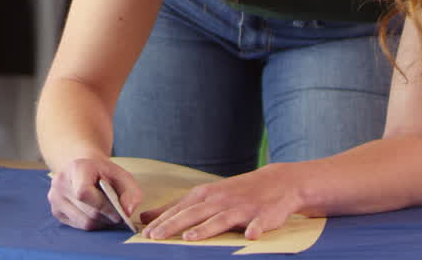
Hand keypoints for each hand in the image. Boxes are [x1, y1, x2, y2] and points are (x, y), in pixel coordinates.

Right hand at [47, 157, 142, 230]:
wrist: (84, 168)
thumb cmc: (104, 173)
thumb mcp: (122, 175)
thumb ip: (131, 192)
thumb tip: (128, 211)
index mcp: (76, 168)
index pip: (84, 193)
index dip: (103, 206)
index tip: (118, 213)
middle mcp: (60, 182)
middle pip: (87, 212)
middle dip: (107, 218)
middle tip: (118, 217)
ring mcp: (55, 197)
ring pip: (83, 223)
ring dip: (100, 223)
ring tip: (108, 216)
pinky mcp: (55, 211)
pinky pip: (77, 226)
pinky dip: (91, 224)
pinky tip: (95, 214)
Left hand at [140, 163, 303, 241]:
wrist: (278, 182)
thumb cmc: (235, 193)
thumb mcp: (204, 196)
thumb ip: (176, 208)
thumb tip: (145, 218)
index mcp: (205, 196)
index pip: (179, 210)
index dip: (161, 222)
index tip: (144, 234)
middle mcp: (220, 200)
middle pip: (193, 214)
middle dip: (173, 225)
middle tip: (155, 237)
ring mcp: (242, 208)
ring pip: (221, 220)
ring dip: (206, 229)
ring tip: (190, 238)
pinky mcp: (263, 215)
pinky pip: (259, 223)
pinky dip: (255, 228)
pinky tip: (250, 236)